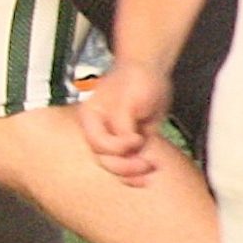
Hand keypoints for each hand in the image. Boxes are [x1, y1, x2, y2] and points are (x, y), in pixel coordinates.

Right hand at [79, 58, 174, 184]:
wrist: (151, 70)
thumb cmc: (136, 79)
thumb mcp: (129, 101)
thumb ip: (123, 125)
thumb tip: (129, 145)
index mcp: (91, 118)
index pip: (98, 144)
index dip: (117, 147)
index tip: (138, 138)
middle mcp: (99, 130)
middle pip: (104, 159)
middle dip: (125, 166)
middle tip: (146, 164)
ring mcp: (115, 137)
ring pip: (117, 165)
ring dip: (133, 172)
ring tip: (151, 168)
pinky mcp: (131, 142)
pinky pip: (131, 161)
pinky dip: (141, 169)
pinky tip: (152, 168)